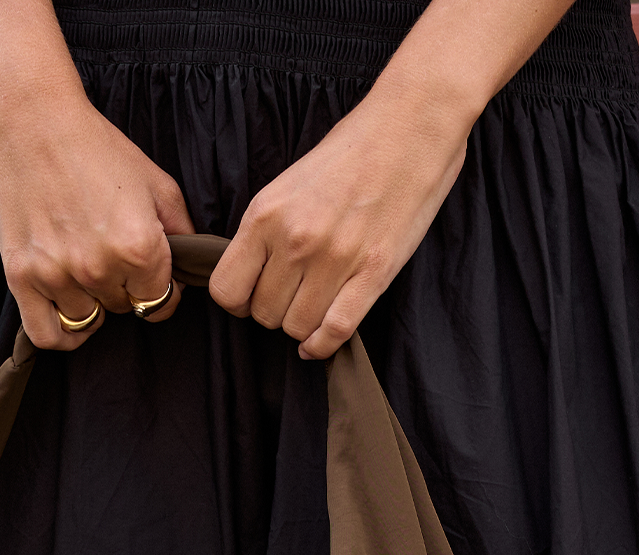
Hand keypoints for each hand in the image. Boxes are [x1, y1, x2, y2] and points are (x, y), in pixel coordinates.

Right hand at [0, 0, 193, 350]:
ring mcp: (58, 275)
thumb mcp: (156, 182)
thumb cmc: (96, 146)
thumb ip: (181, 230)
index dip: (161, 292)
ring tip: (86, 270)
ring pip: (88, 319)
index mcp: (139, 247)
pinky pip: (47, 334)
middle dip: (124, 288)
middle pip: (123, 309)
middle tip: (111, 256)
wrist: (33, 121)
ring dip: (92, 302)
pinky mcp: (22, 276)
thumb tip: (190, 268)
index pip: (160, 302)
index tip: (152, 279)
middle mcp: (99, 267)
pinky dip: (62, 334)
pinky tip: (70, 314)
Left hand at [210, 86, 466, 359]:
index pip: (227, 290)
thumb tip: (251, 274)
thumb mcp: (289, 183)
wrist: (411, 126)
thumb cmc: (350, 151)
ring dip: (301, 325)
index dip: (237, 301)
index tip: (251, 295)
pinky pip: (335, 331)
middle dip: (274, 311)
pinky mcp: (373, 273)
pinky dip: (323, 345)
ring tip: (313, 304)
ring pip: (297, 328)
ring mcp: (335, 259)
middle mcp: (296, 240)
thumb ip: (267, 228)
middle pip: (264, 314)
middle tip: (292, 294)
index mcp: (266, 214)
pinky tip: (319, 341)